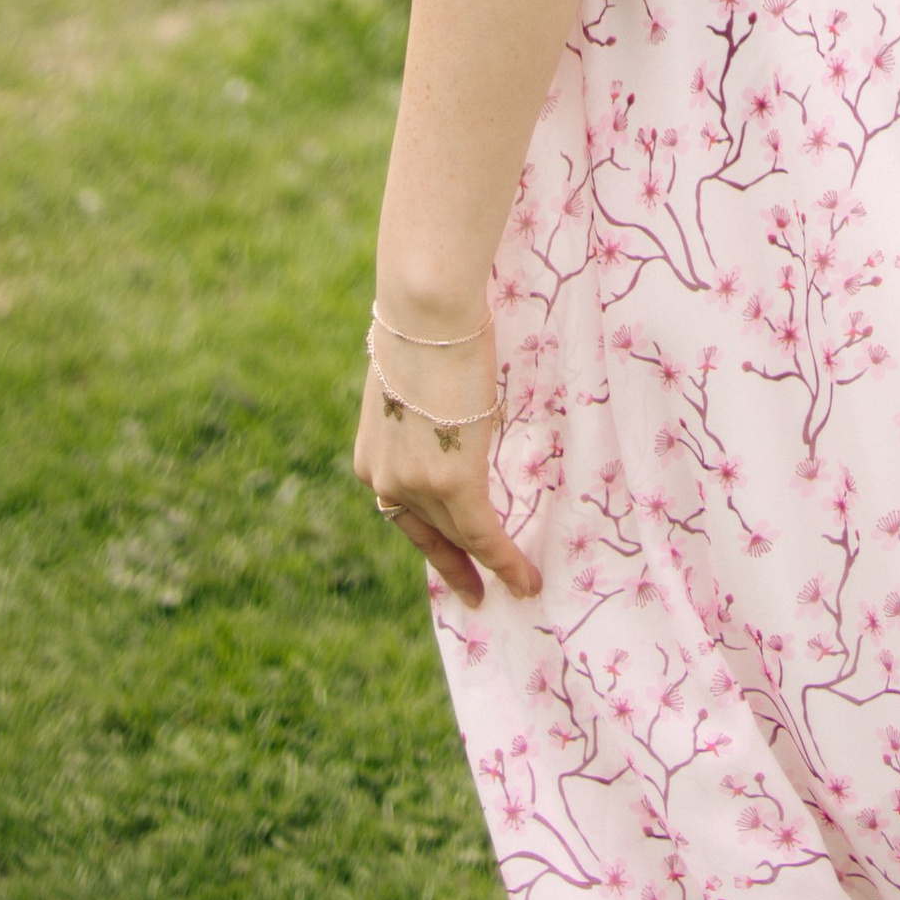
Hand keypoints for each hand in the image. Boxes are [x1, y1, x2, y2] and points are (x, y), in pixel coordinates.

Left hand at [352, 341, 538, 606]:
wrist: (426, 307)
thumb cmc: (425, 324)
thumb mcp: (414, 381)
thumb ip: (425, 414)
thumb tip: (448, 411)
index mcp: (372, 454)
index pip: (402, 509)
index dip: (429, 537)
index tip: (447, 554)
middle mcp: (385, 478)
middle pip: (429, 530)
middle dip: (454, 564)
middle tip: (475, 591)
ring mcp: (416, 483)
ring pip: (458, 535)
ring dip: (489, 566)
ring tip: (518, 586)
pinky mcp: (452, 481)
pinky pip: (482, 534)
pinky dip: (506, 561)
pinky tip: (527, 578)